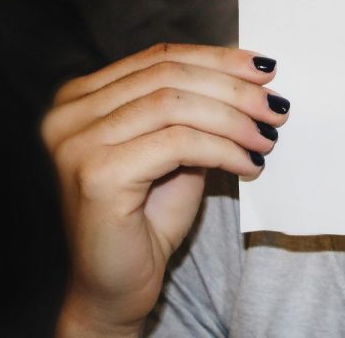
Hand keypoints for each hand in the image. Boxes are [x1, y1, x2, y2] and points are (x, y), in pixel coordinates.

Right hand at [40, 44, 288, 335]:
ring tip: (267, 138)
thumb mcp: (175, 148)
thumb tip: (251, 75)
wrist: (116, 287)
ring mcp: (77, 143)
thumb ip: (195, 108)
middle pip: (168, 76)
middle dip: (233, 88)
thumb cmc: (146, 219)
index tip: (266, 69)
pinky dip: (224, 149)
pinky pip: (178, 143)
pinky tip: (248, 164)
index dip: (218, 59)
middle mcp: (68, 114)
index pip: (159, 58)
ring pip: (176, 106)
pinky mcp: (96, 174)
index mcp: (81, 97)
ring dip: (234, 120)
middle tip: (276, 108)